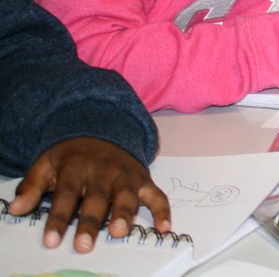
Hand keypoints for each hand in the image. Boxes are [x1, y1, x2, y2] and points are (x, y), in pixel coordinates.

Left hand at [9, 138, 169, 252]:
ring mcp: (126, 175)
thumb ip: (31, 187)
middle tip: (84, 244)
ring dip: (124, 213)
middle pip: (96, 198)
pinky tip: (163, 227)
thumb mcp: (46, 164)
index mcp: (76, 166)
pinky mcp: (144, 180)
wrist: (103, 132)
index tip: (51, 240)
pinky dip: (163, 210)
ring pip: (126, 196)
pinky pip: (157, 195)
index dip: (58, 218)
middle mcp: (103, 171)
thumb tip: (16, 208)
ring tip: (119, 231)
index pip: (65, 194)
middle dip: (90, 222)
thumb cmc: (72, 157)